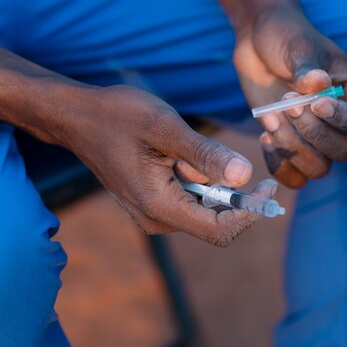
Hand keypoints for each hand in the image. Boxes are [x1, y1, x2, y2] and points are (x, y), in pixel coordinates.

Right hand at [60, 85, 275, 246]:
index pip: (219, 229)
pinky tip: (179, 150)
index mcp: (159, 206)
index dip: (250, 212)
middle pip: (213, 221)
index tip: (269, 185)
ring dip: (212, 181)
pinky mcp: (151, 200)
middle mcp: (155, 219)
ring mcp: (151, 212)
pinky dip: (199, 178)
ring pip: (201, 207)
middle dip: (234, 194)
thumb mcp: (165, 128)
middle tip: (238, 156)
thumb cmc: (117, 116)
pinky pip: (187, 197)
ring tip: (190, 144)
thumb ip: (205, 154)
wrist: (77, 117)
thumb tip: (245, 175)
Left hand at [233, 7, 346, 187]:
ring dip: (292, 148)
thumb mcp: (298, 46)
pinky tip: (265, 138)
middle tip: (286, 103)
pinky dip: (279, 166)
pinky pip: (295, 177)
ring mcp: (317, 138)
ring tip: (270, 117)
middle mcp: (343, 122)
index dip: (345, 121)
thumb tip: (317, 84)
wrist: (258, 42)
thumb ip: (307, 67)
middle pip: (343, 151)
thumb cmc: (286, 37)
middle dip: (312, 132)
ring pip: (319, 168)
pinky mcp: (293, 147)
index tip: (316, 103)